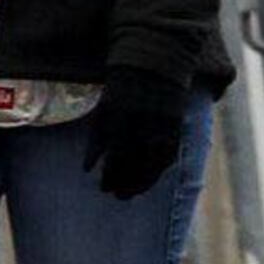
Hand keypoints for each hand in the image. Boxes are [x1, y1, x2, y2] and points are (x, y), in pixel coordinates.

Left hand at [83, 69, 187, 200]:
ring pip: (153, 166)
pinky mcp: (176, 132)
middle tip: (115, 194)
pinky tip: (145, 183)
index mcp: (124, 120)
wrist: (155, 68)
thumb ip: (96, 140)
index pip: (117, 157)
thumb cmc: (122, 92)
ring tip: (128, 195)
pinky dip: (155, 174)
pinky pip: (166, 160)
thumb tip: (87, 169)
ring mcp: (163, 130)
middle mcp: (145, 126)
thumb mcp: (104, 110)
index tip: (104, 188)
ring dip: (140, 184)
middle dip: (124, 183)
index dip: (110, 176)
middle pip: (134, 165)